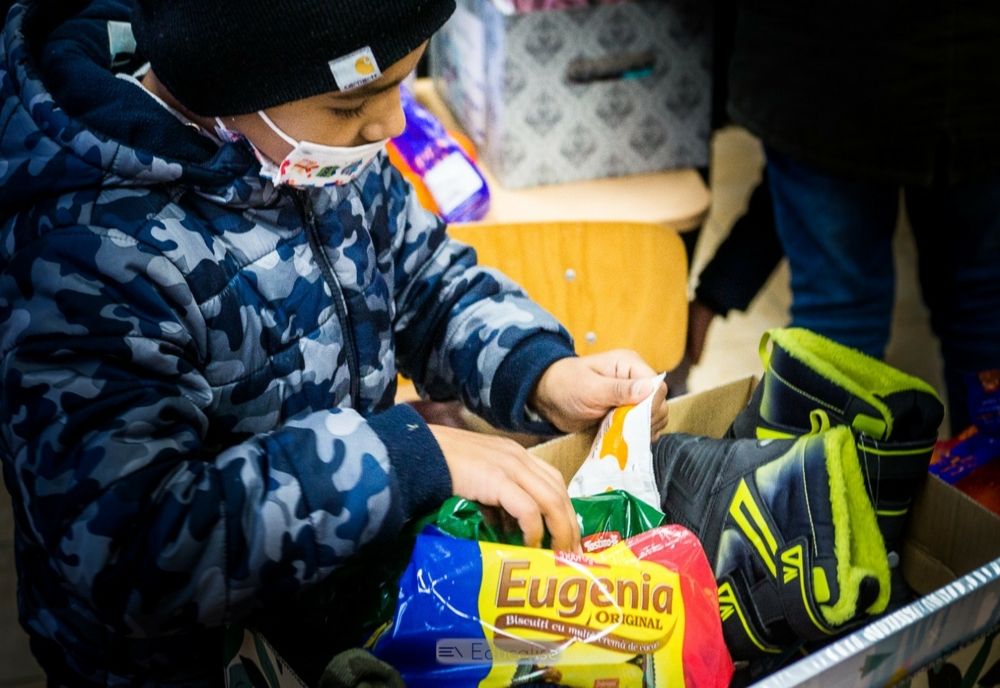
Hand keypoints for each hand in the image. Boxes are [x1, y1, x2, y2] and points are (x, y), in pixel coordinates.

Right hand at [429, 424, 581, 552]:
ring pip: (551, 500)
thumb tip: (509, 531)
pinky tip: (530, 545)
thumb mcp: (477, 482)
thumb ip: (496, 501)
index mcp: (515, 455)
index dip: (564, 510)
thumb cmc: (440, 468)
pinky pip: (527, 509)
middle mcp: (518, 457)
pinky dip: (533, 530)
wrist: (416, 454)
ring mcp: (509, 466)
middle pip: (558, 491)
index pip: (553, 481)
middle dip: (569, 524)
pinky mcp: (497, 479)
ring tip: (558, 554)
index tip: (567, 536)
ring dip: (559, 530)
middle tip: (571, 553)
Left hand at [529, 350, 668, 433]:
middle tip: (626, 431)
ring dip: (643, 430)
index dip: (651, 405)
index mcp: (629, 364)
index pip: (657, 386)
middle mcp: (635, 379)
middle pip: (659, 403)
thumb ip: (619, 389)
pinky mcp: (628, 413)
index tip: (636, 421)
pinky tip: (626, 439)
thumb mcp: (590, 388)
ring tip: (624, 435)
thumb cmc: (565, 386)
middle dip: (647, 420)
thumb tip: (649, 388)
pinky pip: (644, 426)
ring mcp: (633, 397)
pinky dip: (639, 435)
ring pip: (655, 417)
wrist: (549, 398)